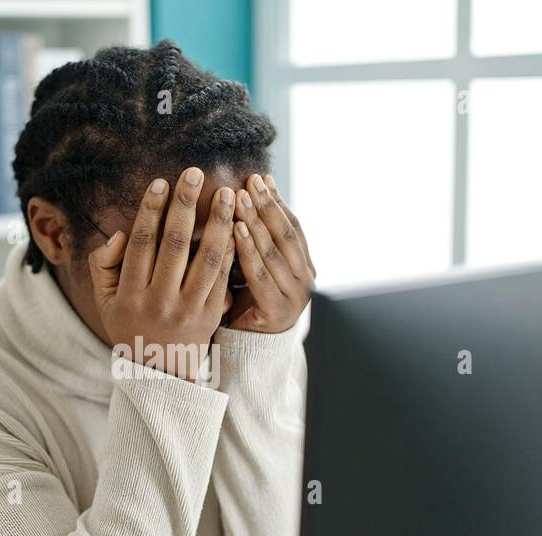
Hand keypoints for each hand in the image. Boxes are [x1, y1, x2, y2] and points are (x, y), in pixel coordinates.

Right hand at [89, 167, 235, 380]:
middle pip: (175, 245)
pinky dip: (232, 250)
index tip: (161, 183)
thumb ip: (103, 265)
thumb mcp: (104, 300)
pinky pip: (223, 278)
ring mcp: (188, 310)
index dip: (151, 211)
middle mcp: (159, 302)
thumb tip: (120, 234)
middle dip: (186, 205)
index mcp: (129, 295)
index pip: (142, 244)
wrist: (158, 373)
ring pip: (207, 260)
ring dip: (219, 223)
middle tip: (195, 173)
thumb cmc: (129, 326)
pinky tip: (240, 225)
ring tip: (228, 194)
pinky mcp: (211, 316)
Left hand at [228, 173, 314, 333]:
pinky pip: (259, 273)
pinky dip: (247, 249)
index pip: (293, 226)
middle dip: (267, 205)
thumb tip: (246, 196)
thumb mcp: (256, 268)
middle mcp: (306, 280)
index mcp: (305, 267)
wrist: (248, 351)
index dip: (277, 201)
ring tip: (240, 197)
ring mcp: (294, 296)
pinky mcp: (277, 311)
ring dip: (256, 221)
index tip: (261, 178)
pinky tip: (235, 229)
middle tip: (250, 180)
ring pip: (273, 250)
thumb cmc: (248, 304)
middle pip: (286, 234)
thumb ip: (258, 241)